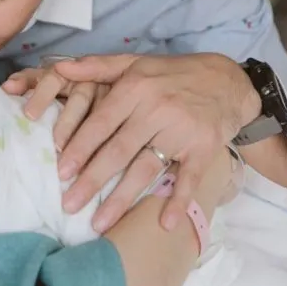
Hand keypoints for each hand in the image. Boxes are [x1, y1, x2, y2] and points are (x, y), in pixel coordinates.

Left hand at [10, 53, 259, 231]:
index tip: (61, 172)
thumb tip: (60, 68)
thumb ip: (95, 66)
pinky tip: (165, 223)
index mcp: (134, 88)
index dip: (80, 148)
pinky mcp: (204, 148)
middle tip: (69, 204)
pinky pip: (188, 178)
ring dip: (122, 199)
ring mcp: (181, 131)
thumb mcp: (133, 62)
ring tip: (99, 223)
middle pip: (118, 151)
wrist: (226, 80)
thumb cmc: (170, 74)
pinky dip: (178, 201)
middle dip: (91, 180)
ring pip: (145, 168)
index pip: (101, 123)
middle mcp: (156, 110)